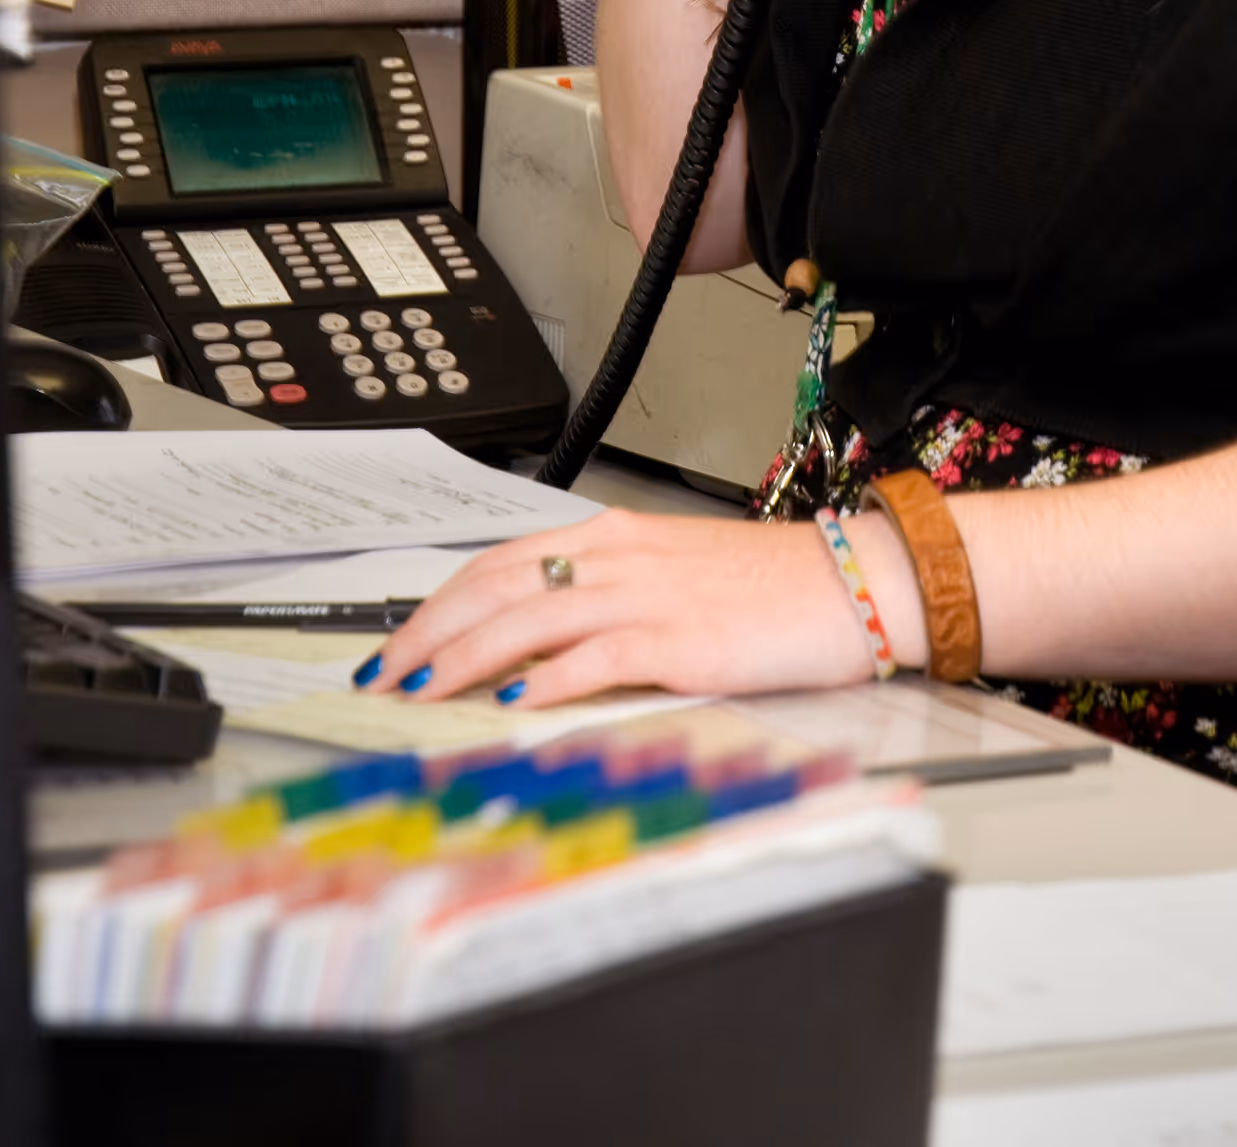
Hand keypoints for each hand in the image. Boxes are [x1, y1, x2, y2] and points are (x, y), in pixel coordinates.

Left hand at [355, 508, 894, 708]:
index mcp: (613, 535)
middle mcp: (620, 555)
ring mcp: (649, 594)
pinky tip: (514, 700)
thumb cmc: (769, 587)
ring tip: (421, 690)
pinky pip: (597, 654)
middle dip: (429, 630)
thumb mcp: (673, 574)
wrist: (852, 582)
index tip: (397, 641)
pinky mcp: (681, 639)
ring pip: (530, 616)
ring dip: (466, 656)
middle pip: (498, 583)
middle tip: (383, 673)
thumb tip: (535, 642)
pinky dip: (547, 677)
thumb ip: (605, 595)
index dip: (439, 601)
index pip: (499, 560)